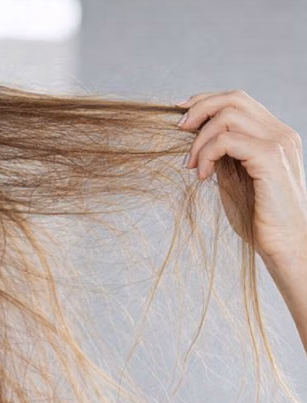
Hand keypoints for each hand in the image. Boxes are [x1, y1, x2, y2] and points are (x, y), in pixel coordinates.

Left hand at [177, 90, 306, 266]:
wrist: (283, 244)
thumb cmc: (257, 216)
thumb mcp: (235, 177)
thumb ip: (223, 153)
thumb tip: (196, 137)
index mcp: (274, 134)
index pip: (238, 100)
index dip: (206, 100)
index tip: (180, 112)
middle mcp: (280, 133)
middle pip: (234, 98)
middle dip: (199, 109)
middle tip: (179, 130)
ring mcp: (278, 143)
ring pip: (227, 116)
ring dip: (200, 139)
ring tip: (191, 165)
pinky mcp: (271, 158)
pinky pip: (227, 140)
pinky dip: (207, 154)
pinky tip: (203, 176)